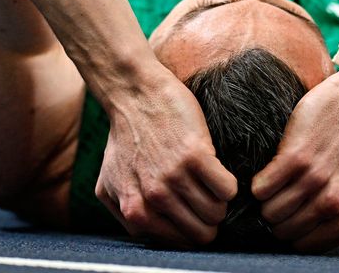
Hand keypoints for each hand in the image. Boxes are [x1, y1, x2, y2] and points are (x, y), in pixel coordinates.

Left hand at [95, 69, 237, 246]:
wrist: (134, 94)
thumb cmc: (125, 137)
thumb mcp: (110, 182)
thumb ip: (125, 214)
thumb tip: (151, 234)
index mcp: (135, 211)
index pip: (181, 244)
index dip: (193, 229)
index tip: (194, 213)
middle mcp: (154, 199)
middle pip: (204, 233)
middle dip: (209, 218)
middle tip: (204, 196)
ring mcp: (174, 177)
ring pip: (218, 212)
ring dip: (219, 199)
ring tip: (208, 179)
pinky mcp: (195, 155)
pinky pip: (228, 189)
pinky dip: (228, 182)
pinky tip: (215, 166)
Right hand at [251, 52, 338, 251]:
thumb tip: (317, 235)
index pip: (308, 247)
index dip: (292, 237)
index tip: (288, 222)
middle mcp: (335, 201)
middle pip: (287, 231)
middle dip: (276, 221)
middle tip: (274, 205)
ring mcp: (316, 178)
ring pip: (272, 211)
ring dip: (264, 204)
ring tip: (268, 191)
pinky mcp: (297, 156)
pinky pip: (263, 188)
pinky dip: (258, 186)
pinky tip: (265, 176)